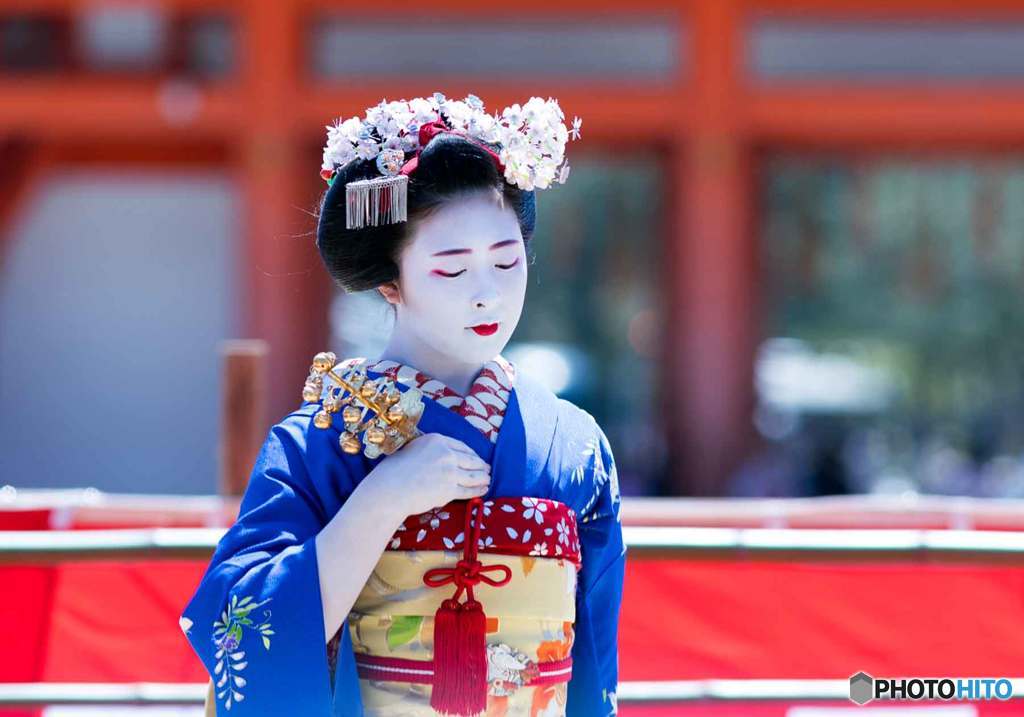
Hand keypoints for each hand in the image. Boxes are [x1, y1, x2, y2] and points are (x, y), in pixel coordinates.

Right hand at [368, 432, 490, 518]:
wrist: (390, 488)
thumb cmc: (394, 470)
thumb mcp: (412, 448)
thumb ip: (428, 450)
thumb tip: (435, 454)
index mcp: (437, 440)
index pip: (461, 446)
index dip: (471, 453)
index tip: (476, 457)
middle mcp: (447, 454)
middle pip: (471, 460)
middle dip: (481, 465)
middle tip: (487, 468)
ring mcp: (450, 472)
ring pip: (473, 475)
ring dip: (483, 477)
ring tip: (488, 479)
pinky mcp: (450, 490)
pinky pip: (468, 490)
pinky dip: (478, 491)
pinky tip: (483, 490)